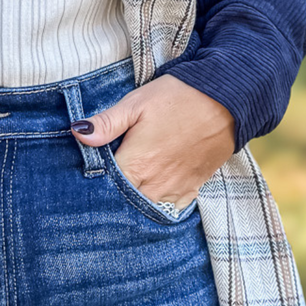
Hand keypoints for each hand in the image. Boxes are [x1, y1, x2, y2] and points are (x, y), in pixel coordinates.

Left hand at [71, 74, 235, 210]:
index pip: (104, 188)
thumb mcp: (137, 103)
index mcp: (136, 165)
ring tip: (126, 187)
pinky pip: (168, 208)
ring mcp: (175, 190)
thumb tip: (77, 133)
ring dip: (134, 201)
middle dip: (111, 196)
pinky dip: (157, 203)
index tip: (86, 176)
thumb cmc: (178, 98)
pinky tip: (150, 191)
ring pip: (145, 208)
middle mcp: (154, 185)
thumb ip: (106, 123)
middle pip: (123, 203)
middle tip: (104, 182)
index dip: (92, 183)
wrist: (228, 100)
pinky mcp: (192, 189)